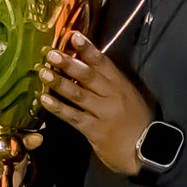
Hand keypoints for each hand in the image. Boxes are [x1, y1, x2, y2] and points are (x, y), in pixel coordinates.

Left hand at [39, 29, 154, 176]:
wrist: (144, 150)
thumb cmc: (135, 121)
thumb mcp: (128, 95)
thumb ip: (109, 81)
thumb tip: (84, 63)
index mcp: (120, 84)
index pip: (103, 62)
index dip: (87, 49)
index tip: (73, 36)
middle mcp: (112, 96)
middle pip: (88, 76)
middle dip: (69, 63)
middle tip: (51, 53)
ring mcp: (102, 113)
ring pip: (78, 94)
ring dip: (59, 82)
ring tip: (43, 72)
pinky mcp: (93, 130)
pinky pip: (72, 116)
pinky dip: (57, 107)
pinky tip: (44, 99)